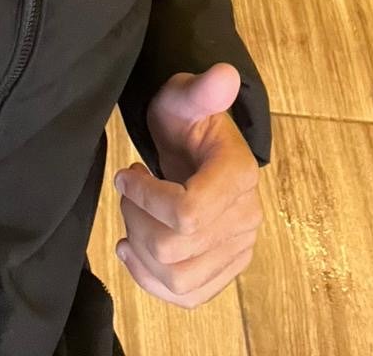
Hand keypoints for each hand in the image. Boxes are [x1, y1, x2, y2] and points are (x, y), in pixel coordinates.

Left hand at [114, 64, 261, 308]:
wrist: (198, 143)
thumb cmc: (186, 118)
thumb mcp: (185, 97)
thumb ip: (201, 90)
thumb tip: (224, 75)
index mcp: (238, 176)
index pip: (187, 213)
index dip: (145, 200)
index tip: (127, 175)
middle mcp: (246, 217)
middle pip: (175, 249)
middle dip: (136, 220)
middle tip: (127, 193)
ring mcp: (238, 247)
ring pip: (178, 280)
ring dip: (141, 253)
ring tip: (130, 220)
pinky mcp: (226, 267)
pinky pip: (189, 296)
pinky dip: (154, 283)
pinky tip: (134, 252)